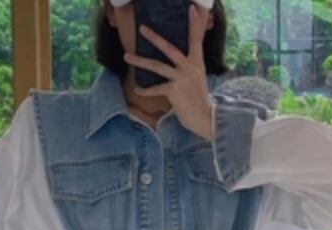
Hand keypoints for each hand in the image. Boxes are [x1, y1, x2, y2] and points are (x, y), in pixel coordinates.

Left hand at [123, 4, 213, 139]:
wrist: (204, 117)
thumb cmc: (199, 98)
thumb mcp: (198, 77)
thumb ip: (190, 67)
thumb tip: (179, 61)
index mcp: (196, 62)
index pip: (196, 39)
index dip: (194, 23)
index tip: (190, 8)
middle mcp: (189, 67)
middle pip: (169, 48)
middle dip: (154, 37)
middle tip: (142, 28)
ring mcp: (180, 78)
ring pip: (156, 66)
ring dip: (140, 61)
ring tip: (127, 56)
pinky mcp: (173, 91)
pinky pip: (155, 89)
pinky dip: (145, 90)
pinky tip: (137, 89)